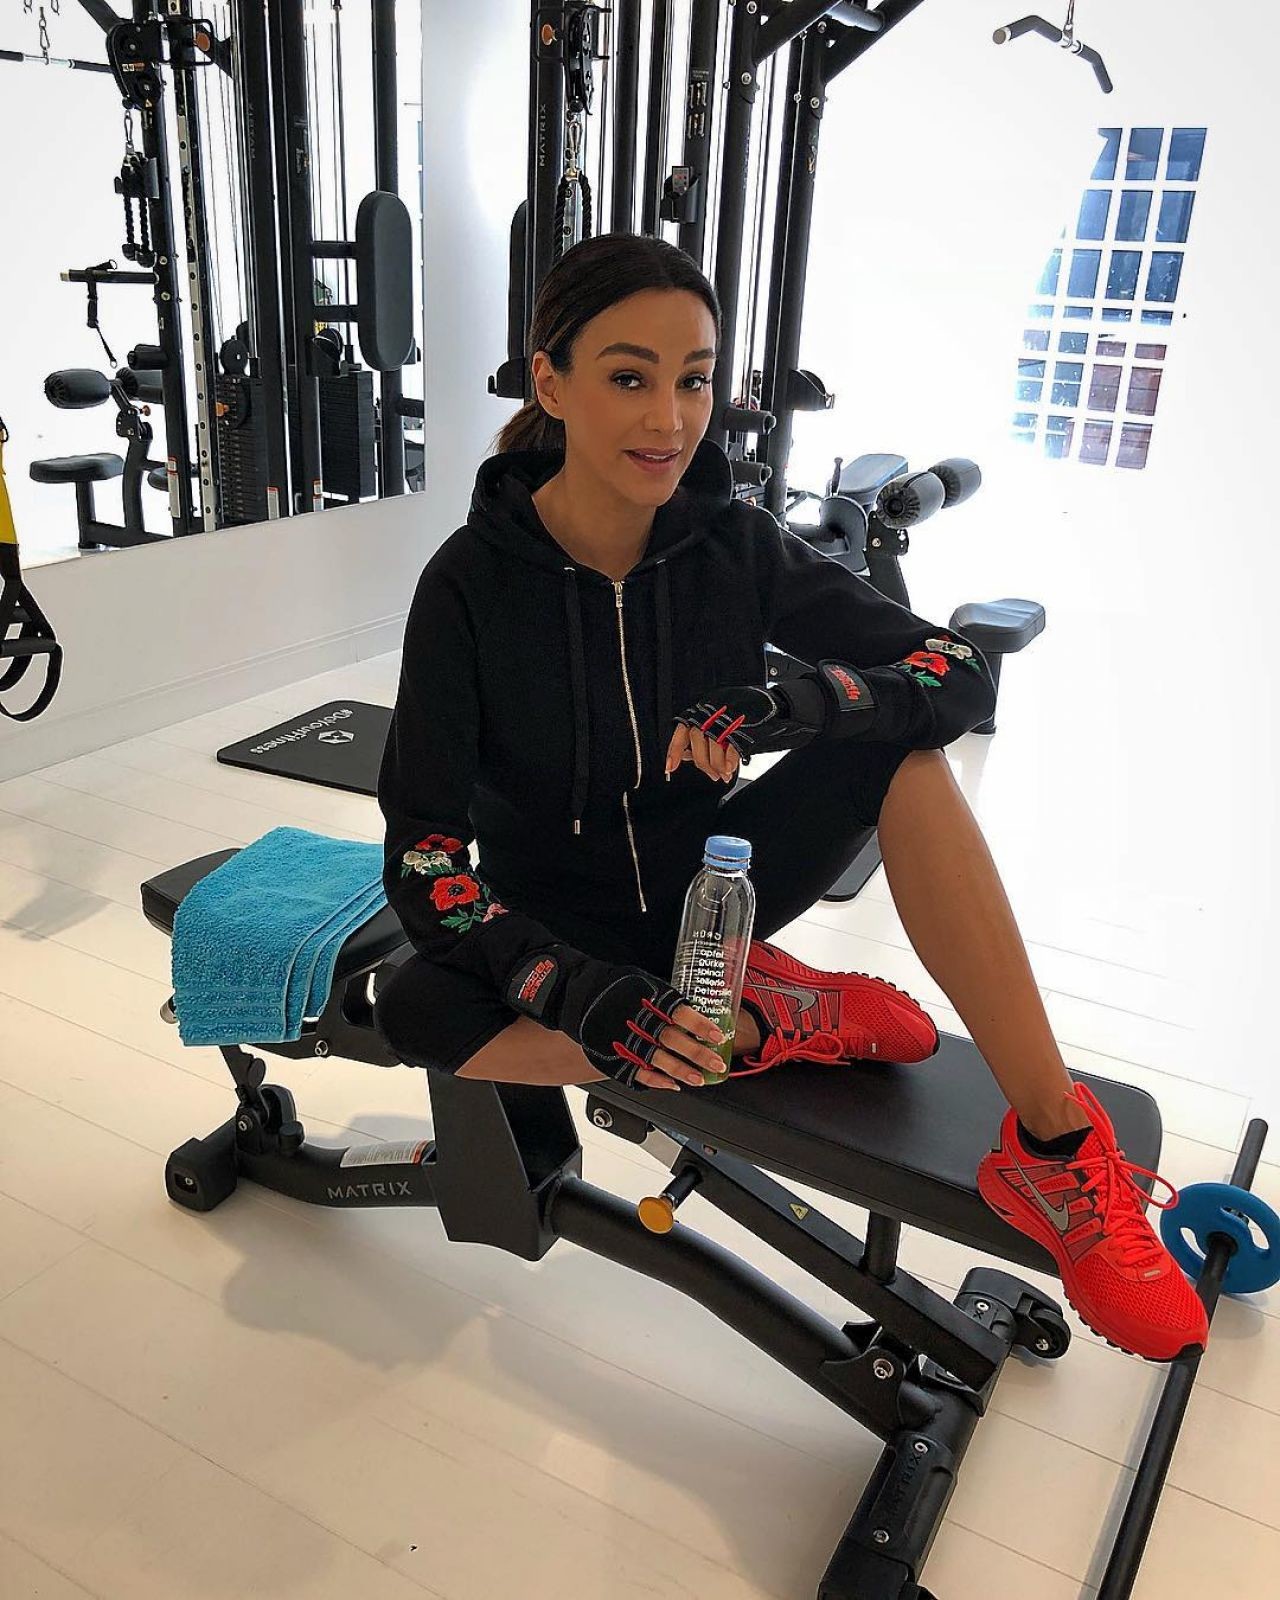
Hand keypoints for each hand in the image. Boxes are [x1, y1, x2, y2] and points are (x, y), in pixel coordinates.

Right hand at [504, 949, 728, 1088]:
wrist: (576, 996)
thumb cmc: (612, 987)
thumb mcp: (641, 983)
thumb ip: (663, 998)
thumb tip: (690, 1011)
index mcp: (647, 1000)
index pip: (680, 1013)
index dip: (700, 1026)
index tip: (718, 1035)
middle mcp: (638, 1021)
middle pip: (673, 1040)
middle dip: (697, 1054)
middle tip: (716, 1065)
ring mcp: (626, 1040)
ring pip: (658, 1060)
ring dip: (681, 1071)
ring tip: (699, 1079)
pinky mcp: (614, 1055)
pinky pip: (637, 1072)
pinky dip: (656, 1081)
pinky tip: (672, 1085)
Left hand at [671, 663, 877, 764]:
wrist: (793, 708)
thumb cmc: (763, 715)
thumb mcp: (730, 718)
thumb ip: (709, 732)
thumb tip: (685, 752)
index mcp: (712, 702)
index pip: (684, 726)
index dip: (674, 749)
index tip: (670, 767)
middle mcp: (719, 706)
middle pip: (697, 742)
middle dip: (702, 763)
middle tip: (712, 775)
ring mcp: (733, 716)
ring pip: (712, 749)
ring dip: (716, 766)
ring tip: (725, 772)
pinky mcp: (746, 727)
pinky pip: (730, 750)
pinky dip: (730, 762)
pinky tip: (733, 766)